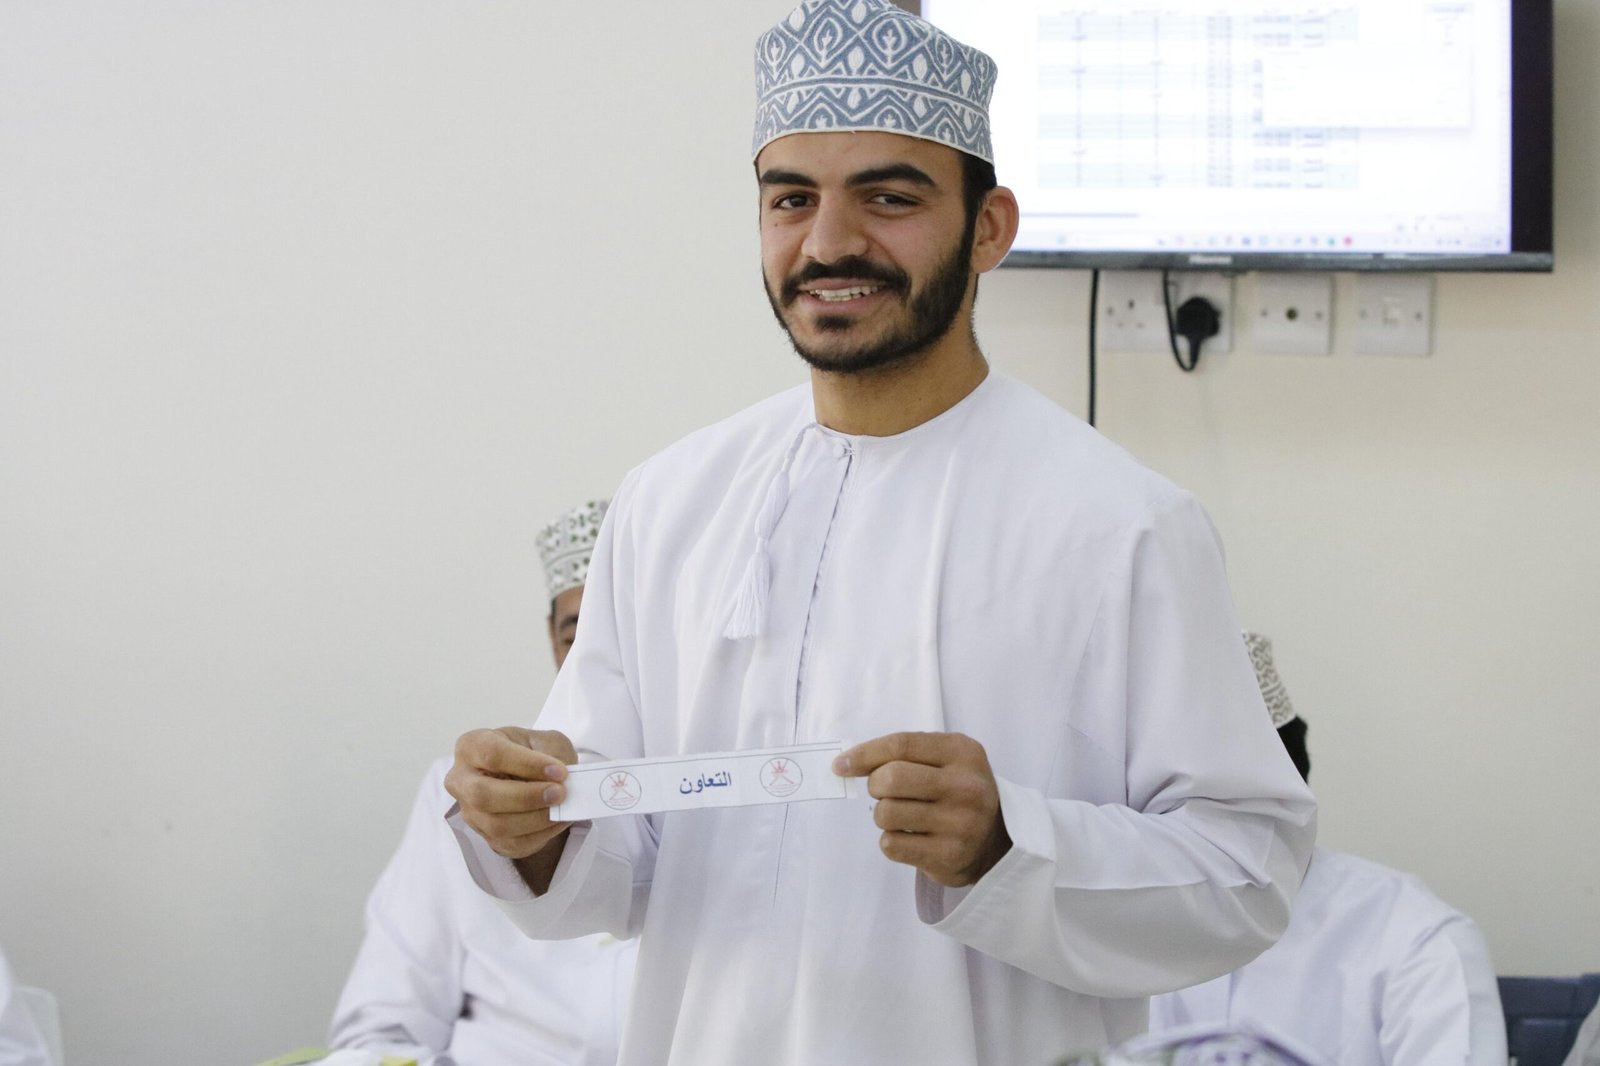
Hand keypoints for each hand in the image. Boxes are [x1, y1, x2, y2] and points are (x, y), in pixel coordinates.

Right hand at [444, 727, 576, 860]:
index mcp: (471, 746)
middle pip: (482, 795)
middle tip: (559, 792)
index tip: (559, 771)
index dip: (527, 764)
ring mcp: (471, 812)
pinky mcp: (487, 837)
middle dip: (526, 796)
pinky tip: (558, 820)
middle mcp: (462, 780)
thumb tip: (559, 778)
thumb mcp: (545, 740)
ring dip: (536, 818)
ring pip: (496, 825)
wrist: (533, 778)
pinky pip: (512, 843)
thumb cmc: (533, 753)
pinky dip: (541, 833)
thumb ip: (551, 753)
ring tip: (562, 806)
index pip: (491, 754)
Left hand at [834, 731, 1011, 887]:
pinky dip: (891, 841)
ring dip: (883, 816)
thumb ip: (903, 754)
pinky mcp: (948, 855)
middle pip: (890, 778)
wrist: (996, 840)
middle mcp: (965, 786)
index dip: (865, 754)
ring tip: (902, 817)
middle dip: (875, 785)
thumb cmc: (957, 792)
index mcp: (963, 753)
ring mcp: (959, 823)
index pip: (901, 745)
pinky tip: (910, 838)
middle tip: (883, 792)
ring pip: (886, 813)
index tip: (842, 765)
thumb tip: (846, 763)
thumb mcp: (945, 759)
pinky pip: (891, 844)